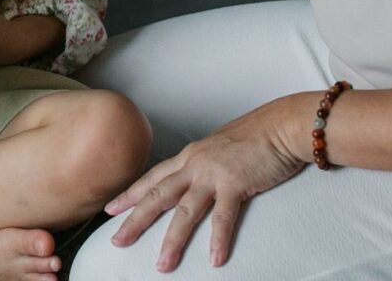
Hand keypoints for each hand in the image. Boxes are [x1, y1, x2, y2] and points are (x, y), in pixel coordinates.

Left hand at [105, 99, 306, 270]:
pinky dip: (219, 240)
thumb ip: (204, 165)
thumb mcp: (219, 149)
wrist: (280, 126)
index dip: (131, 194)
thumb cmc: (255, 137)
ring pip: (185, 211)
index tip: (110, 209)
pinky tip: (215, 260)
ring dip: (173, 240)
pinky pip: (224, 217)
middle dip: (135, 219)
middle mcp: (195, 164)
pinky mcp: (236, 183)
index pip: (153, 178)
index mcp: (190, 156)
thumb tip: (196, 180)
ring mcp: (213, 173)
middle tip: (116, 241)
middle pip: (158, 195)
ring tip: (162, 265)